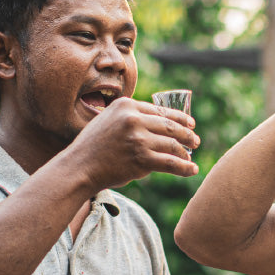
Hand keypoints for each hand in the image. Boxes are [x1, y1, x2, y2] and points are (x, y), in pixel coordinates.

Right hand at [68, 97, 200, 188]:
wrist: (79, 167)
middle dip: (187, 134)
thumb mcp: (108, 120)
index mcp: (126, 105)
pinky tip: (192, 169)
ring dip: (186, 152)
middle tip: (196, 140)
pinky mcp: (142, 159)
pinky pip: (172, 163)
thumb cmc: (93, 146)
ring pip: (173, 144)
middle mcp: (133, 119)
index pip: (160, 110)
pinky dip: (185, 167)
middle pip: (169, 126)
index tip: (190, 123)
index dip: (179, 118)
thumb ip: (129, 118)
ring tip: (191, 157)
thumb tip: (156, 122)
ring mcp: (138, 139)